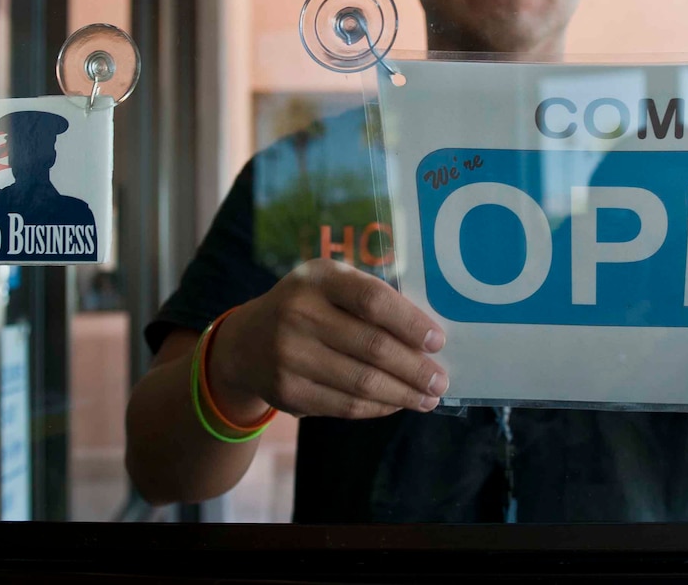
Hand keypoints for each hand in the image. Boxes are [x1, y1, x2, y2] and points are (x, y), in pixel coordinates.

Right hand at [209, 259, 448, 421]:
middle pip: (373, 347)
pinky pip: (346, 406)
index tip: (438, 341)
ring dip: (403, 394)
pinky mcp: (289, 392)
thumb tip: (426, 338)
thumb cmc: (307, 306)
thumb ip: (370, 299)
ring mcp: (290, 356)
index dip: (410, 323)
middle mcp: (299, 313)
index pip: (373, 300)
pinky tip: (397, 403)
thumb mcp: (330, 284)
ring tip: (428, 399)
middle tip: (441, 381)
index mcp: (318, 278)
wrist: (245, 343)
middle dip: (415, 369)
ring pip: (362, 383)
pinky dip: (379, 408)